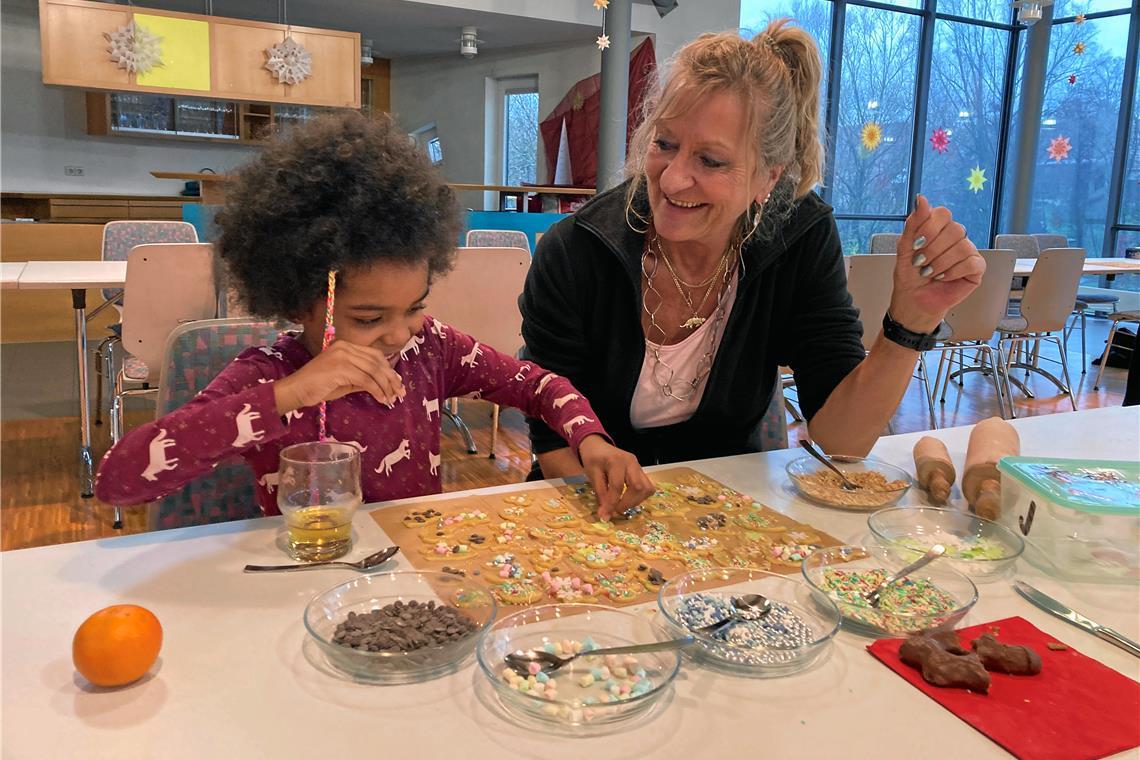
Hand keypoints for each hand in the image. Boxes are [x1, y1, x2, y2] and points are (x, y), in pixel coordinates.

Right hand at [273, 340, 404, 413]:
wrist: (296, 390)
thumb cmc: (318, 387)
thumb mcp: (345, 382)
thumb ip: (363, 379)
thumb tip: (383, 384)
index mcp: (345, 346)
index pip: (374, 355)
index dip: (388, 369)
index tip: (397, 383)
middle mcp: (344, 347)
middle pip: (376, 362)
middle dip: (391, 378)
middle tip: (399, 392)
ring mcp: (342, 356)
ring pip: (373, 370)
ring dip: (385, 386)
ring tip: (391, 398)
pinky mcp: (340, 368)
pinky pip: (365, 380)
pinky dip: (376, 390)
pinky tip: (381, 399)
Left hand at [578, 435, 654, 520]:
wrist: (598, 445)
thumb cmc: (593, 458)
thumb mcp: (592, 474)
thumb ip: (600, 493)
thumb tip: (605, 514)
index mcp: (616, 461)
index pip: (617, 486)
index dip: (612, 503)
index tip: (605, 516)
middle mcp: (631, 462)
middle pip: (638, 487)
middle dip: (627, 503)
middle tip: (615, 511)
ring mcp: (638, 466)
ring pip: (647, 488)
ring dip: (636, 501)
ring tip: (622, 505)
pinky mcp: (641, 471)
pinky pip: (647, 487)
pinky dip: (640, 497)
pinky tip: (628, 499)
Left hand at [890, 195, 985, 332]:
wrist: (913, 301)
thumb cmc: (909, 276)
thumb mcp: (904, 248)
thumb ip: (913, 223)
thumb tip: (921, 199)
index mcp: (938, 229)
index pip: (943, 213)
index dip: (930, 227)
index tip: (917, 243)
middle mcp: (954, 237)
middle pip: (955, 229)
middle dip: (933, 249)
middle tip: (921, 262)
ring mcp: (967, 251)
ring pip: (962, 246)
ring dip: (940, 263)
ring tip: (929, 273)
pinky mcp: (976, 268)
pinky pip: (971, 262)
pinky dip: (953, 271)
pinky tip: (943, 277)